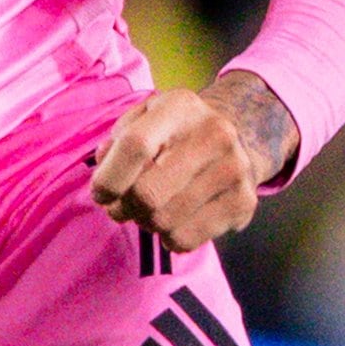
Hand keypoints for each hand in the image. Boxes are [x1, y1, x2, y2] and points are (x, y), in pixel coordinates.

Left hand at [87, 69, 297, 253]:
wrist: (239, 139)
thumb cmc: (175, 133)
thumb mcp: (145, 119)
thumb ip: (117, 141)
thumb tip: (104, 171)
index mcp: (181, 106)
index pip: (135, 146)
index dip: (109, 178)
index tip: (100, 194)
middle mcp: (214, 134)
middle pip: (147, 193)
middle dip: (123, 208)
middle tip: (121, 207)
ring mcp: (234, 169)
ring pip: (164, 221)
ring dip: (144, 223)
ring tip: (148, 211)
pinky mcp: (244, 202)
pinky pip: (186, 239)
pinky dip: (168, 238)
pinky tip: (173, 221)